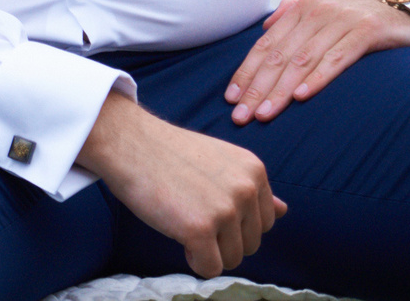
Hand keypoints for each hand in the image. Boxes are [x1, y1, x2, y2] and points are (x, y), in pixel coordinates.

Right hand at [79, 92, 284, 278]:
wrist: (125, 139)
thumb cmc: (167, 152)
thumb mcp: (220, 162)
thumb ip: (252, 189)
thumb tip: (284, 210)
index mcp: (254, 171)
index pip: (265, 223)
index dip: (233, 221)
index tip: (204, 201)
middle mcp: (246, 189)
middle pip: (250, 245)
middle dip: (221, 239)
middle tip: (189, 209)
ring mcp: (224, 210)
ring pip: (231, 259)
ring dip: (206, 249)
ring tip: (180, 217)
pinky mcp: (200, 229)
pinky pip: (209, 268)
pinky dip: (193, 260)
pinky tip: (175, 232)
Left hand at [225, 0, 409, 125]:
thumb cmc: (363, 20)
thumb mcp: (324, 15)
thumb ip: (293, 18)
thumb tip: (265, 29)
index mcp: (301, 9)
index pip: (266, 46)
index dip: (246, 73)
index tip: (231, 99)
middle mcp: (317, 12)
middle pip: (280, 56)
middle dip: (257, 88)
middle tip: (241, 116)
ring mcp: (342, 20)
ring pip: (303, 60)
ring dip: (280, 90)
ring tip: (265, 114)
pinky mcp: (368, 31)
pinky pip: (337, 58)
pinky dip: (318, 78)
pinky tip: (302, 96)